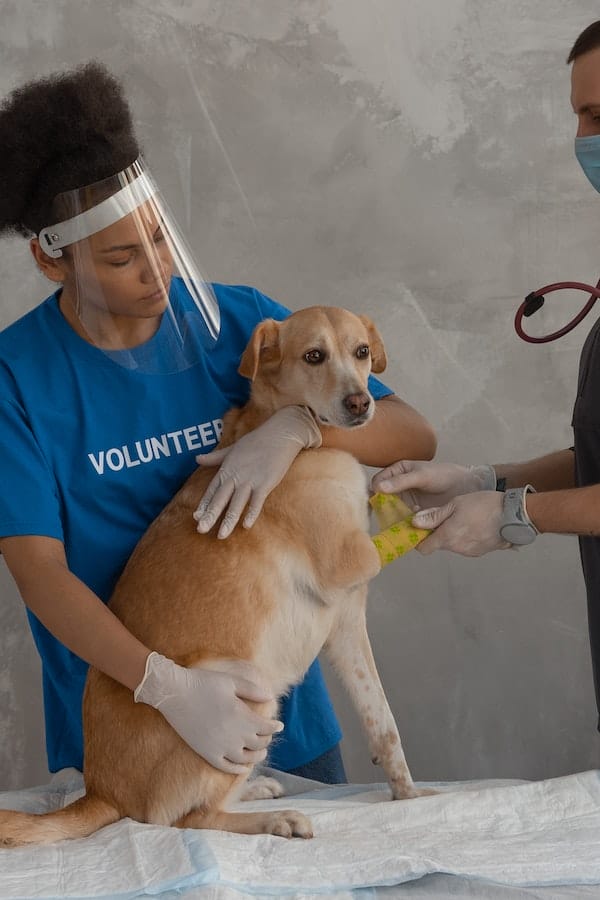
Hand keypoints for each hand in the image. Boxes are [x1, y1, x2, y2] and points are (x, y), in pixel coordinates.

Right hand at [134, 653, 283, 773]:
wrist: (175, 693)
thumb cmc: (204, 683)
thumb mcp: (231, 681)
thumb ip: (252, 690)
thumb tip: (270, 697)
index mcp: (241, 716)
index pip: (266, 728)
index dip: (275, 727)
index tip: (279, 725)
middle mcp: (233, 735)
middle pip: (258, 744)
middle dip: (267, 740)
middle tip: (268, 735)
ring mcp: (219, 747)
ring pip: (245, 759)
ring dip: (257, 756)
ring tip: (261, 753)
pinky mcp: (206, 753)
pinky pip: (226, 767)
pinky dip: (238, 769)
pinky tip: (244, 768)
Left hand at [194, 405, 321, 537]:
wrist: (280, 434)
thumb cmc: (256, 440)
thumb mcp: (232, 449)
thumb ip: (215, 457)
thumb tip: (196, 458)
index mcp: (227, 468)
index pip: (212, 489)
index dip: (204, 504)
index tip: (196, 517)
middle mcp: (235, 475)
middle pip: (221, 499)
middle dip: (210, 516)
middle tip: (200, 530)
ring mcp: (250, 480)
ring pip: (236, 504)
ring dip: (228, 521)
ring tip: (221, 535)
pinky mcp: (265, 483)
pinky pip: (256, 502)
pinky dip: (251, 513)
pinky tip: (246, 526)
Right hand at [371, 460, 495, 511]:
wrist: (465, 487)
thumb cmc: (443, 475)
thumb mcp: (421, 476)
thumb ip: (401, 481)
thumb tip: (378, 487)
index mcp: (397, 472)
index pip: (378, 481)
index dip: (375, 490)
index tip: (376, 500)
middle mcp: (398, 487)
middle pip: (381, 498)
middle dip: (381, 507)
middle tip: (383, 515)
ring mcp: (405, 501)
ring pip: (391, 511)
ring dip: (392, 517)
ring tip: (399, 521)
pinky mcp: (414, 514)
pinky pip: (403, 520)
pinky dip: (403, 523)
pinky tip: (410, 524)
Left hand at [411, 491, 510, 556]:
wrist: (513, 514)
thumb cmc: (484, 505)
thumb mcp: (455, 504)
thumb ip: (434, 515)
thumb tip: (415, 522)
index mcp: (447, 536)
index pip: (423, 548)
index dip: (419, 539)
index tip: (421, 528)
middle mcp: (457, 548)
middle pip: (438, 544)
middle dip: (438, 532)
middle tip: (445, 515)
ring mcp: (469, 552)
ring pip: (453, 544)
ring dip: (452, 534)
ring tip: (463, 517)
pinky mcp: (480, 552)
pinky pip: (465, 546)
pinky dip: (465, 537)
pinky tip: (474, 524)